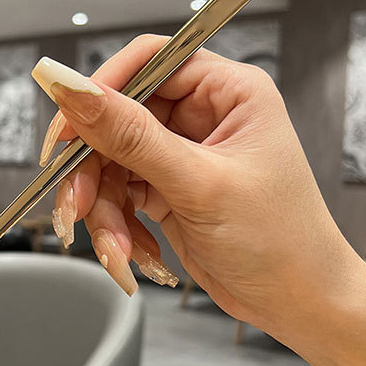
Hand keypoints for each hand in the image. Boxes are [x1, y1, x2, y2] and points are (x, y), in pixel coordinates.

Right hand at [31, 35, 359, 333]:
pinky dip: (116, 226)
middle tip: (77, 205)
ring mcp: (181, 154)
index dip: (100, 90)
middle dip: (93, 170)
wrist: (297, 303)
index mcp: (227, 91)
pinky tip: (134, 253)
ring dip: (103, 210)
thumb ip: (131, 135)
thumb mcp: (198, 184)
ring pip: (110, 163)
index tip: (68, 130)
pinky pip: (118, 195)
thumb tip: (73, 87)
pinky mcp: (166, 189)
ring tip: (117, 250)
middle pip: (117, 119)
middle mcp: (203, 116)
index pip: (147, 62)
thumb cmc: (280, 240)